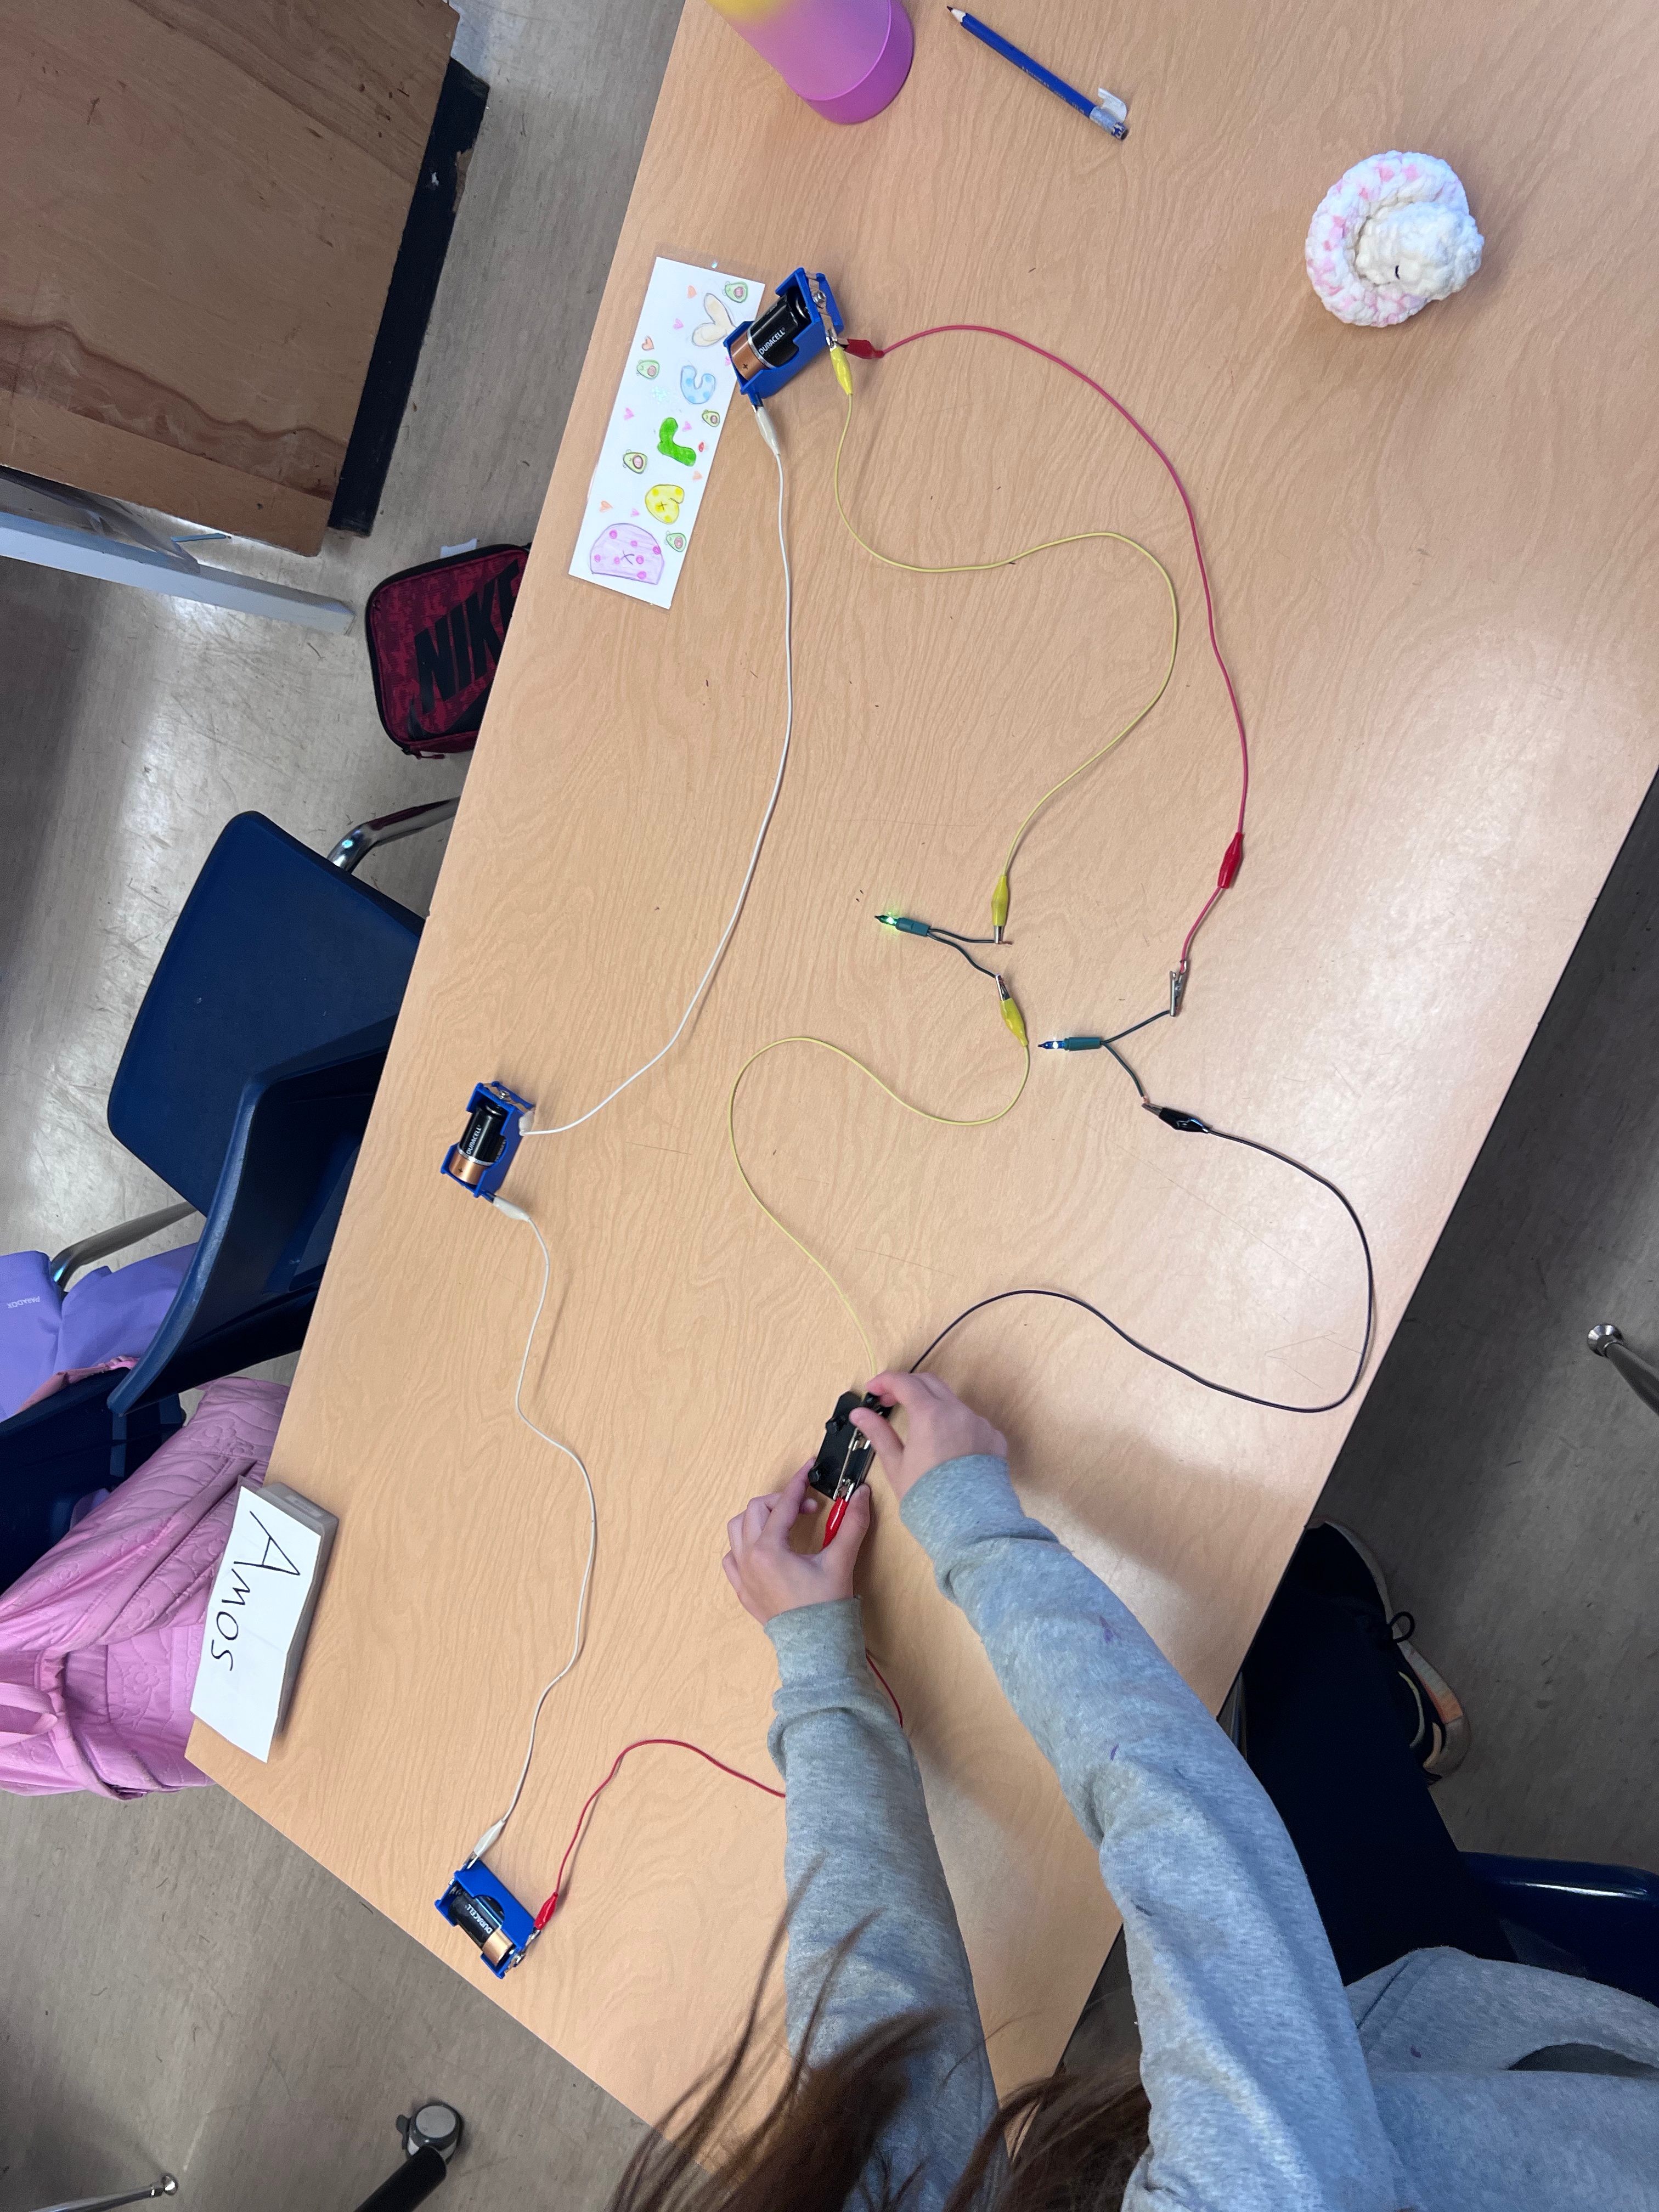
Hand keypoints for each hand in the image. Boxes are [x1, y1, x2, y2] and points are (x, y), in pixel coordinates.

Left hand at [723, 1461, 872, 1624]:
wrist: (816, 1649)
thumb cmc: (825, 1608)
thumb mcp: (840, 1561)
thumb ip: (852, 1523)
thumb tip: (861, 1495)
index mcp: (770, 1549)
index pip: (784, 1503)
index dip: (799, 1482)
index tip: (809, 1469)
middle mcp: (749, 1559)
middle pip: (756, 1510)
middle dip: (781, 1501)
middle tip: (807, 1508)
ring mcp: (743, 1576)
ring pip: (737, 1530)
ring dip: (758, 1519)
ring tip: (783, 1523)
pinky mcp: (744, 1591)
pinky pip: (731, 1558)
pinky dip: (744, 1545)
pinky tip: (764, 1548)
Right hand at [849, 1371, 1006, 1504]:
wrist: (970, 1526)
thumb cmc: (930, 1499)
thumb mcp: (896, 1466)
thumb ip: (878, 1433)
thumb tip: (860, 1415)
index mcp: (931, 1415)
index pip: (904, 1382)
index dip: (885, 1381)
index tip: (873, 1389)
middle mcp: (958, 1413)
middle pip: (929, 1383)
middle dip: (907, 1386)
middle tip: (890, 1401)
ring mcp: (980, 1424)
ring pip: (952, 1402)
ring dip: (932, 1406)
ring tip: (918, 1429)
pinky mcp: (994, 1439)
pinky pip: (971, 1422)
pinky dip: (954, 1425)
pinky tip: (945, 1447)